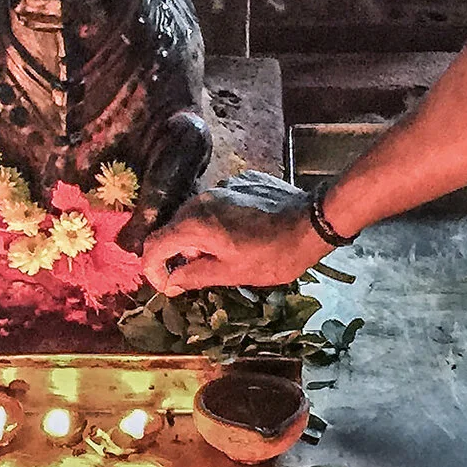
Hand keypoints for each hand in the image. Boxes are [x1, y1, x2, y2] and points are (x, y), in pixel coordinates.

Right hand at [140, 172, 331, 292]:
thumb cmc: (273, 254)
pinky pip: (219, 204)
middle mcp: (202, 200)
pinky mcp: (241, 182)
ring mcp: (222, 187)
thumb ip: (194, 276)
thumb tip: (171, 282)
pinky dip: (221, 221)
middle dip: (180, 253)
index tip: (168, 285)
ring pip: (197, 215)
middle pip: (174, 228)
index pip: (154, 245)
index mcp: (195, 224)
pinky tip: (244, 233)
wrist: (313, 221)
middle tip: (201, 273)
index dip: (153, 269)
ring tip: (228, 253)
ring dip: (201, 237)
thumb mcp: (232, 273)